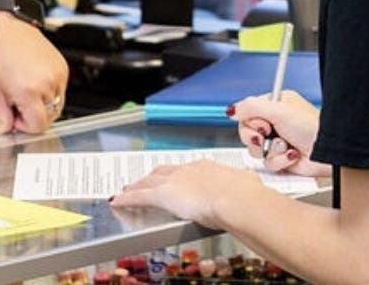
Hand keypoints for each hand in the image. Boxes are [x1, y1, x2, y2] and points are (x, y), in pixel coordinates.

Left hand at [0, 14, 68, 133]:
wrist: (6, 28)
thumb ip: (0, 117)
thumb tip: (5, 131)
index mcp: (30, 90)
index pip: (39, 125)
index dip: (25, 126)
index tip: (14, 117)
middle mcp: (48, 82)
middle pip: (50, 116)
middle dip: (34, 115)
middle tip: (17, 103)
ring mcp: (58, 73)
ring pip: (57, 104)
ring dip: (43, 103)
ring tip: (25, 90)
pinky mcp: (63, 66)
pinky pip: (61, 89)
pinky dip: (49, 90)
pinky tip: (34, 80)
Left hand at [110, 160, 262, 225]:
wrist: (237, 200)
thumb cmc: (246, 194)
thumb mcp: (246, 184)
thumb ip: (243, 183)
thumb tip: (249, 183)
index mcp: (207, 166)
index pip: (183, 170)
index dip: (173, 174)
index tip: (169, 178)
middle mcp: (188, 169)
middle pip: (162, 172)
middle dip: (151, 177)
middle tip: (142, 182)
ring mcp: (174, 180)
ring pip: (148, 182)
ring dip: (137, 186)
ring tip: (127, 190)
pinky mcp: (163, 194)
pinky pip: (139, 196)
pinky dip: (128, 198)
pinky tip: (118, 201)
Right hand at [231, 90, 328, 177]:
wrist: (327, 154)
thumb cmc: (312, 128)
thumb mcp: (279, 111)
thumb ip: (251, 107)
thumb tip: (232, 110)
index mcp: (276, 105)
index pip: (248, 112)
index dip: (251, 121)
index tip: (263, 123)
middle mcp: (275, 122)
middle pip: (247, 132)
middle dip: (257, 137)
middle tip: (269, 135)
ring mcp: (277, 141)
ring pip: (255, 150)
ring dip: (271, 150)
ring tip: (286, 145)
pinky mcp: (280, 159)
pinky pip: (267, 163)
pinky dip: (279, 161)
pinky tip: (292, 155)